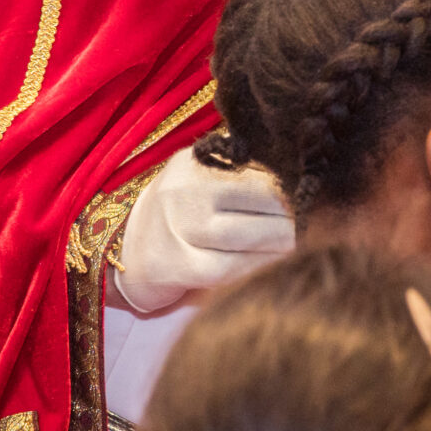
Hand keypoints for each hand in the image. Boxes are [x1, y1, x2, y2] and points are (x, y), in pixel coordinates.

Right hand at [111, 147, 293, 312]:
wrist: (122, 253)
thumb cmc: (174, 215)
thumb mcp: (195, 180)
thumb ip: (235, 172)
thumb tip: (294, 176)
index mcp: (193, 164)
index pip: (258, 171)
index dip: (288, 188)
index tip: (306, 199)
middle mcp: (185, 191)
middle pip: (261, 200)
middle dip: (291, 216)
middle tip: (307, 225)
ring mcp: (181, 229)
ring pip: (251, 235)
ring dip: (282, 243)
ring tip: (295, 244)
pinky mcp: (182, 266)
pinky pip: (234, 267)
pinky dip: (257, 266)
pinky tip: (269, 265)